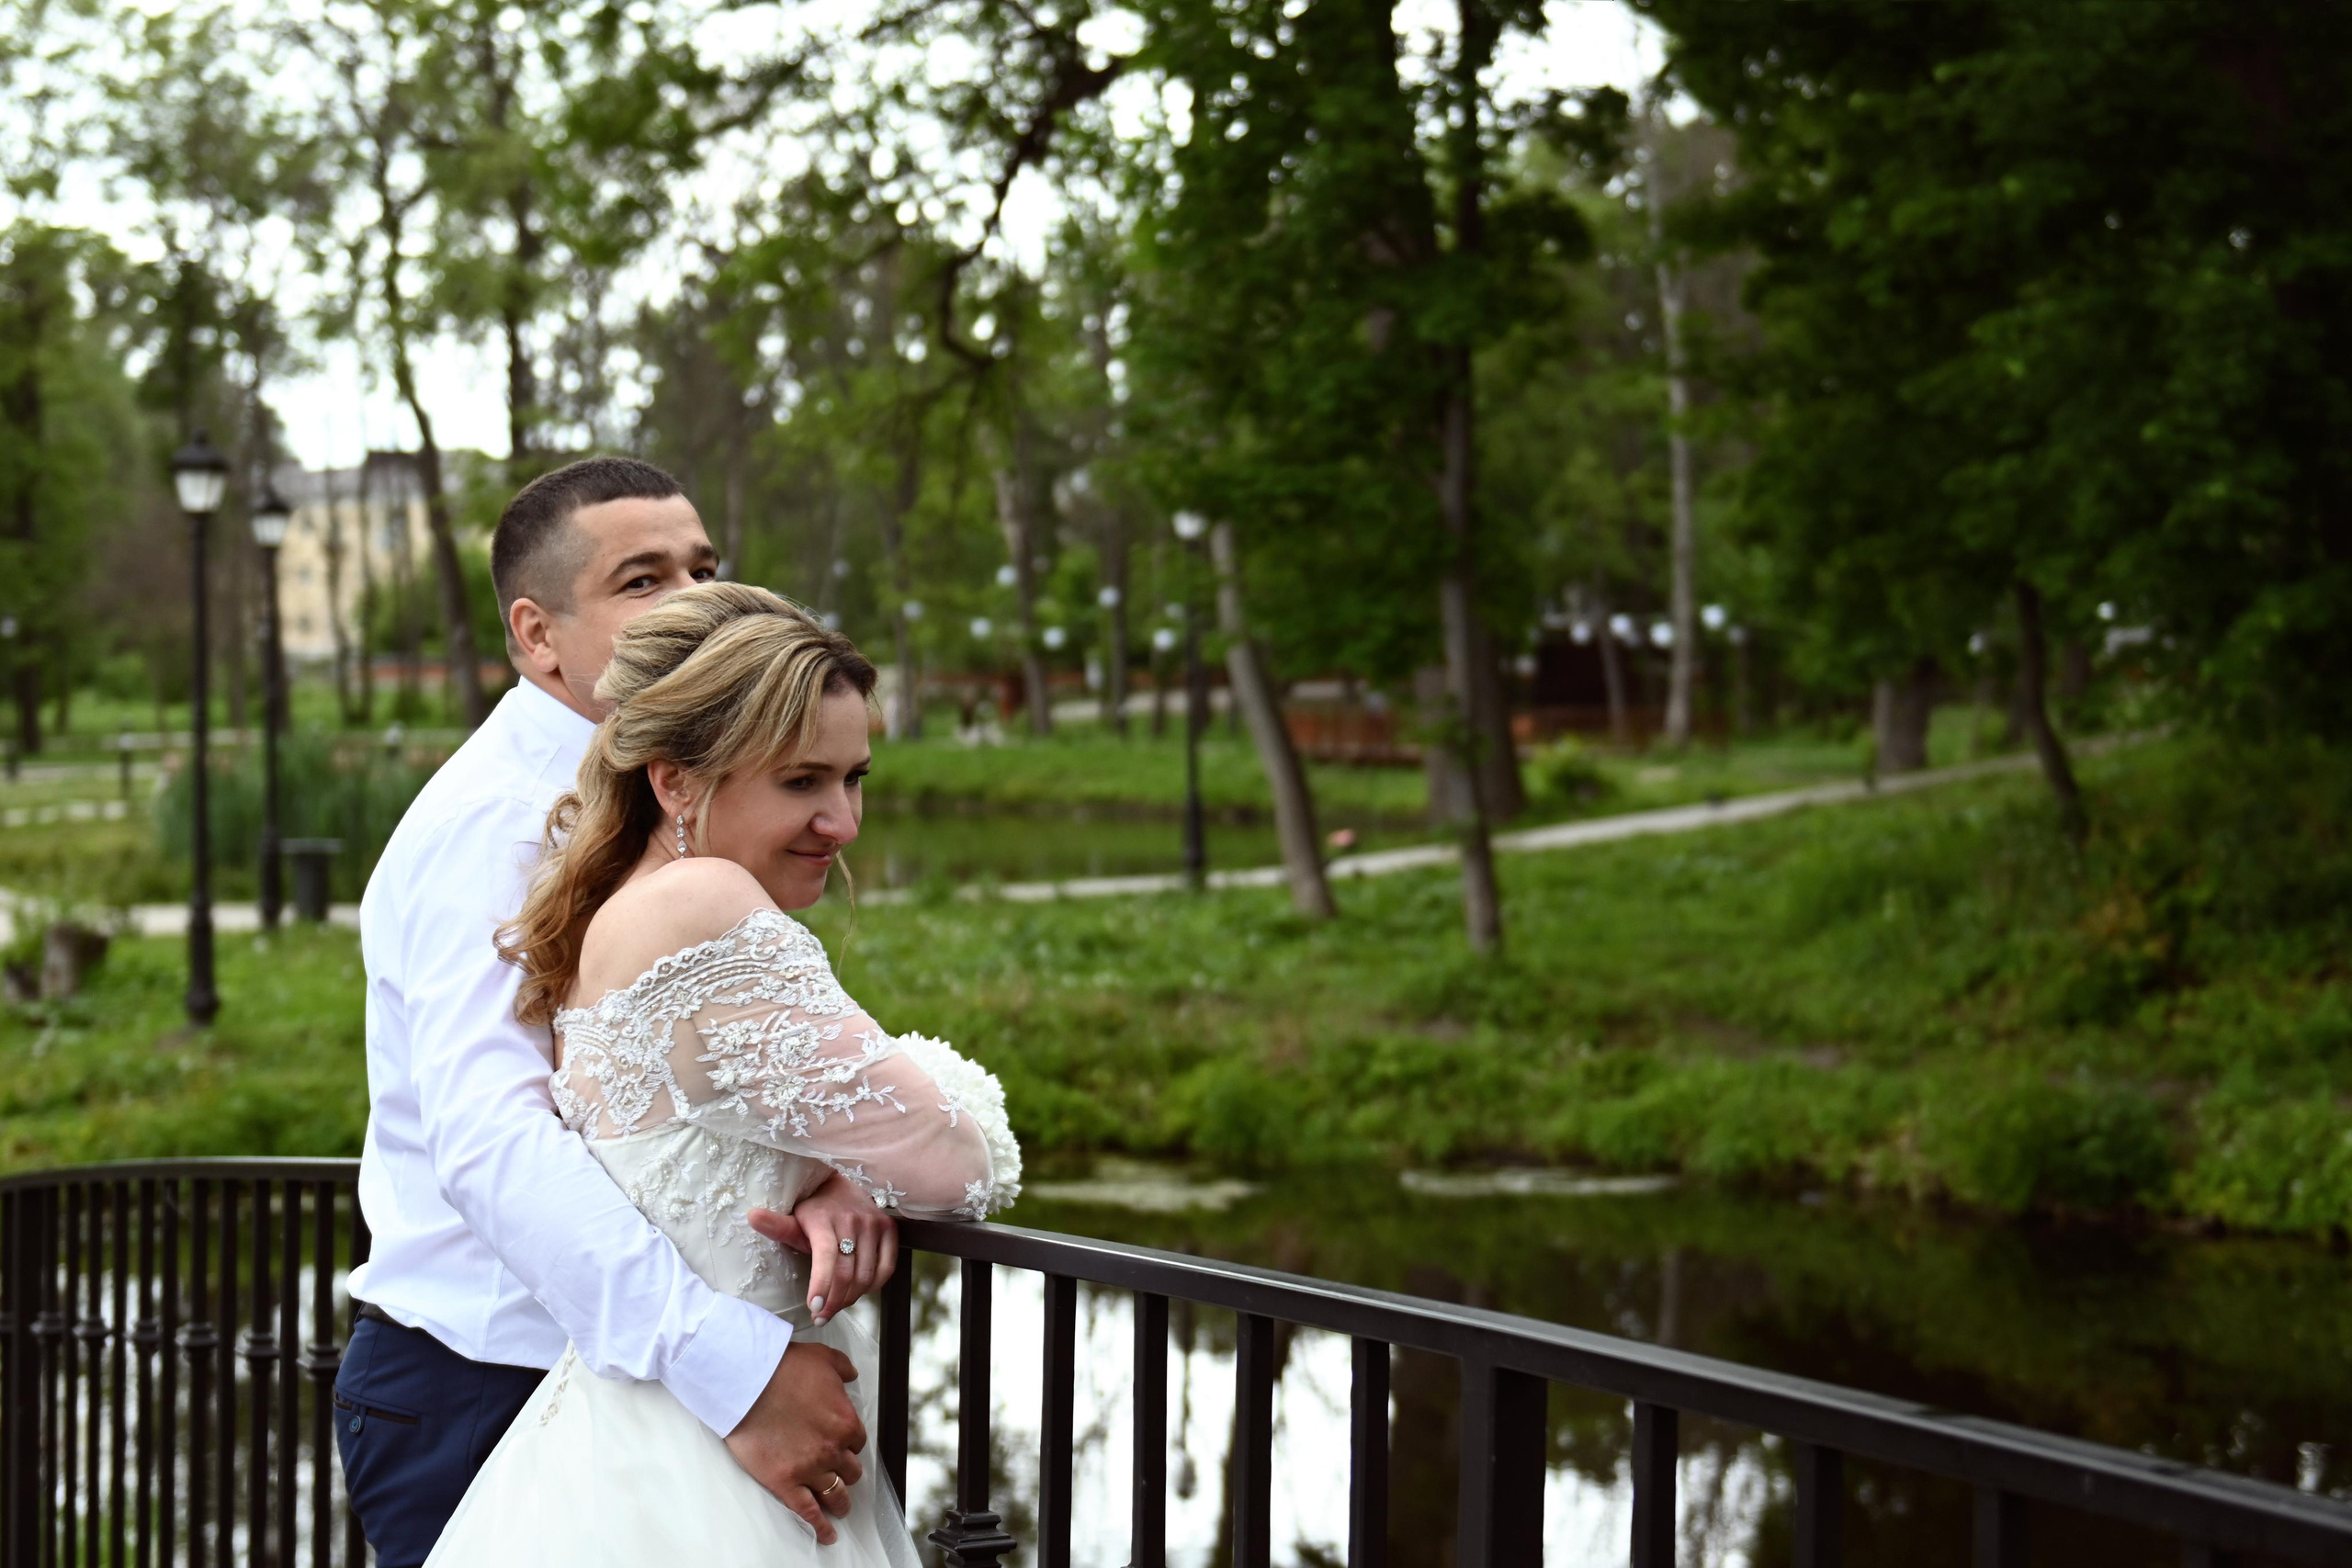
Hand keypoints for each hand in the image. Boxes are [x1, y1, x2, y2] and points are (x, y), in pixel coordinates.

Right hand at [723, 1342, 865, 1543]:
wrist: (746, 1381)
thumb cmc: (781, 1368)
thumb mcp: (823, 1358)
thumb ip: (843, 1368)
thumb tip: (852, 1375)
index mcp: (844, 1421)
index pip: (858, 1441)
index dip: (849, 1444)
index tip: (843, 1446)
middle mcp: (832, 1448)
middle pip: (851, 1470)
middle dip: (847, 1471)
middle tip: (842, 1474)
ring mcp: (809, 1468)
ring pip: (835, 1493)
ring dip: (840, 1502)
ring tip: (841, 1508)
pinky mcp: (785, 1482)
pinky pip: (809, 1512)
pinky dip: (820, 1527)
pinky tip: (827, 1535)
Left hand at [748, 1170, 896, 1326]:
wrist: (842, 1185)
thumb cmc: (813, 1210)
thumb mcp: (793, 1218)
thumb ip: (777, 1225)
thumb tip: (751, 1216)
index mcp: (823, 1218)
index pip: (825, 1255)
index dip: (822, 1284)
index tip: (814, 1307)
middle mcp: (852, 1219)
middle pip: (847, 1273)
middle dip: (833, 1301)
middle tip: (821, 1316)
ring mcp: (873, 1223)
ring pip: (866, 1275)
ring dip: (851, 1298)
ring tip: (836, 1305)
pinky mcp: (889, 1228)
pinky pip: (887, 1268)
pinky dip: (873, 1287)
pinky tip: (858, 1292)